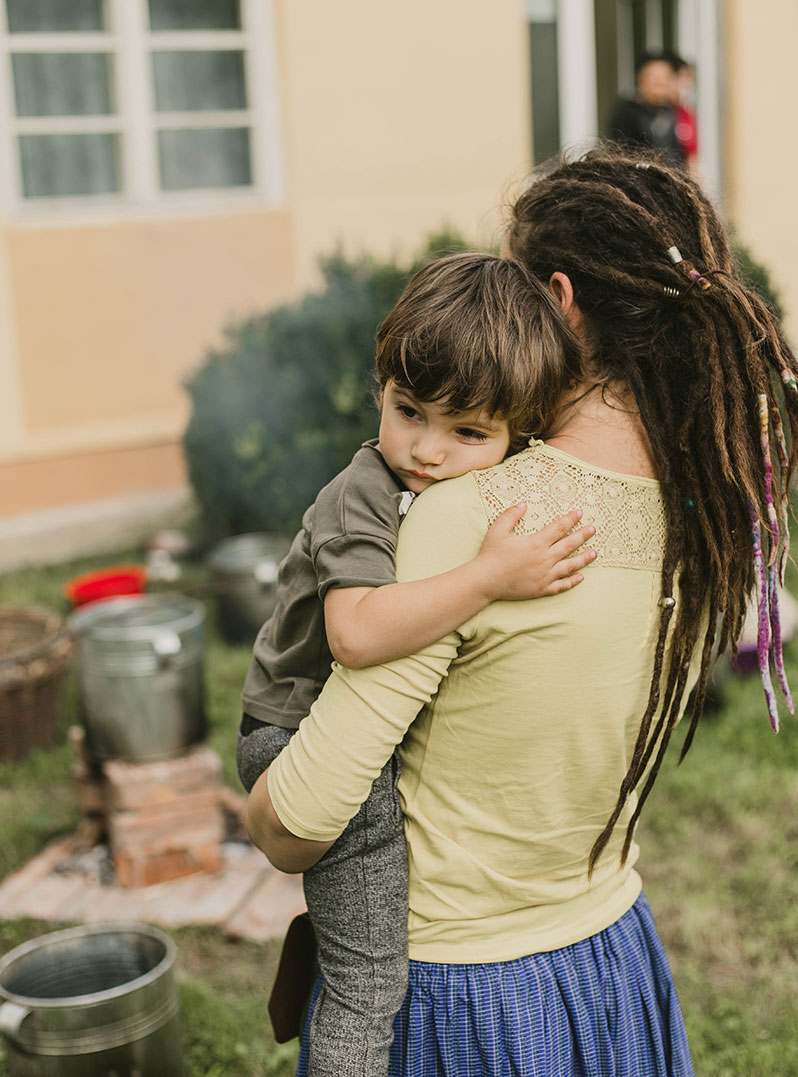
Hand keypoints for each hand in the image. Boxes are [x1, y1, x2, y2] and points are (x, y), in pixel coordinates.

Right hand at [477, 504, 595, 600]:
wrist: (485, 580)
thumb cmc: (490, 554)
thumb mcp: (498, 530)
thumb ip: (511, 515)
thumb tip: (524, 504)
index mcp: (536, 543)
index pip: (559, 528)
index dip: (571, 519)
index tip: (580, 513)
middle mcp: (544, 559)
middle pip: (569, 545)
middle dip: (583, 535)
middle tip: (593, 529)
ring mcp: (545, 575)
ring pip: (570, 565)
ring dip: (584, 558)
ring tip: (594, 553)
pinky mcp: (542, 589)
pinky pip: (562, 585)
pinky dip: (572, 581)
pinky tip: (580, 577)